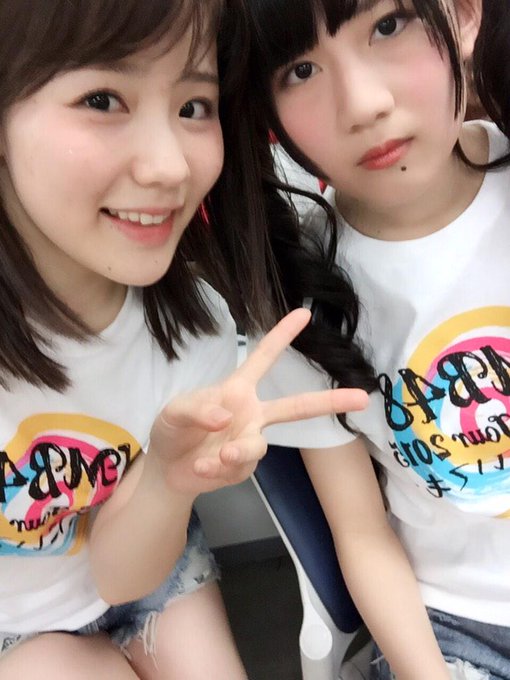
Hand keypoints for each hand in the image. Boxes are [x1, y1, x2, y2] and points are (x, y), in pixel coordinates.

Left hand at [147, 308, 367, 495]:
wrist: (167, 469)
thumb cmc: (174, 429)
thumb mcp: (175, 411)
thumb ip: (196, 409)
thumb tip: (227, 417)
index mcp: (238, 390)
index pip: (263, 358)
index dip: (282, 335)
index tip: (304, 313)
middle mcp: (252, 413)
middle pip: (298, 406)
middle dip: (330, 401)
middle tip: (362, 397)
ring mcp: (250, 441)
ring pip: (259, 445)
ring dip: (240, 449)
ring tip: (220, 454)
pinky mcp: (244, 468)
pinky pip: (240, 466)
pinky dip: (218, 467)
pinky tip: (202, 466)